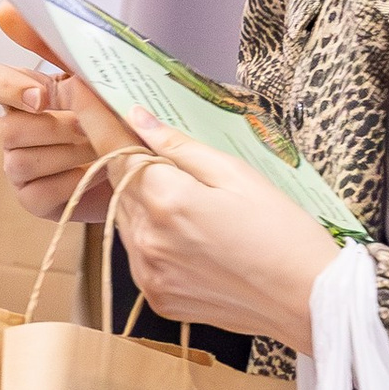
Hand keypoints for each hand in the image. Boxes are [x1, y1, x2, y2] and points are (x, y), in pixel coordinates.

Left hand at [0, 3, 336, 348]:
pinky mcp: (158, 298)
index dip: (95, 115)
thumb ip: (181, 147)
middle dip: (130, 160)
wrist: (308, 301)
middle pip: (119, 184)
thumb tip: (138, 119)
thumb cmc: (284, 231)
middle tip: (155, 146)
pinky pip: (140, 254)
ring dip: (144, 202)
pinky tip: (192, 236)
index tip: (81, 88)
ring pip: (127, 220)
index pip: (114, 147)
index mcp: (166, 200)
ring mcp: (148, 274)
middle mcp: (147, 239)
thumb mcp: (238, 174)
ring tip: (191, 202)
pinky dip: (154, 237)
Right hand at [0, 7, 117, 223]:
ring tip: (102, 150)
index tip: (43, 97)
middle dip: (59, 128)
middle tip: (95, 129)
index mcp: (26, 93)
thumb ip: (54, 43)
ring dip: (68, 154)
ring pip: (21, 159)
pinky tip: (98, 175)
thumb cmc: (116, 116)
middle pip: (10, 127)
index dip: (11, 89)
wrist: (144, 166)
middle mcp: (14, 129)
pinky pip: (39, 191)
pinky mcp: (32, 199)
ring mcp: (19, 166)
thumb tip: (6, 9)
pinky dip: (74, 182)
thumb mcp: (95, 77)